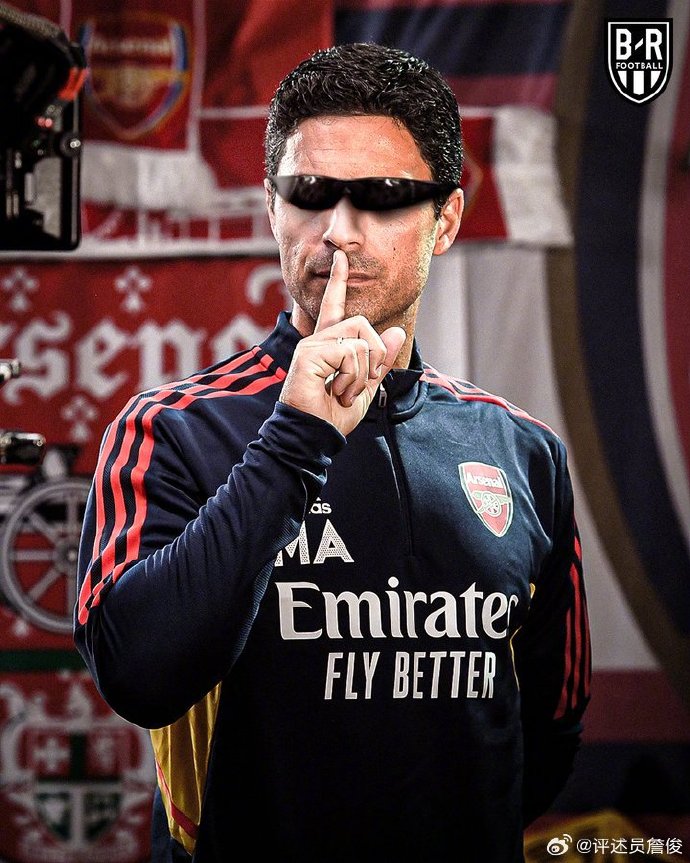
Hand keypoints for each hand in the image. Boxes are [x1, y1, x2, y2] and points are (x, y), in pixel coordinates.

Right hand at [279, 250, 405, 435]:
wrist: (313, 436)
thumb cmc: (332, 415)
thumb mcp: (366, 387)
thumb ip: (380, 361)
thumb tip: (397, 333)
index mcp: (328, 344)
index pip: (334, 307)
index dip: (339, 282)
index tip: (341, 259)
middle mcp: (318, 340)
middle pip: (362, 324)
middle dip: (374, 357)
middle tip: (359, 384)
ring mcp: (311, 345)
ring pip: (359, 340)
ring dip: (362, 373)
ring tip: (343, 392)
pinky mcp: (308, 354)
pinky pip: (349, 353)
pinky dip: (352, 377)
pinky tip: (335, 391)